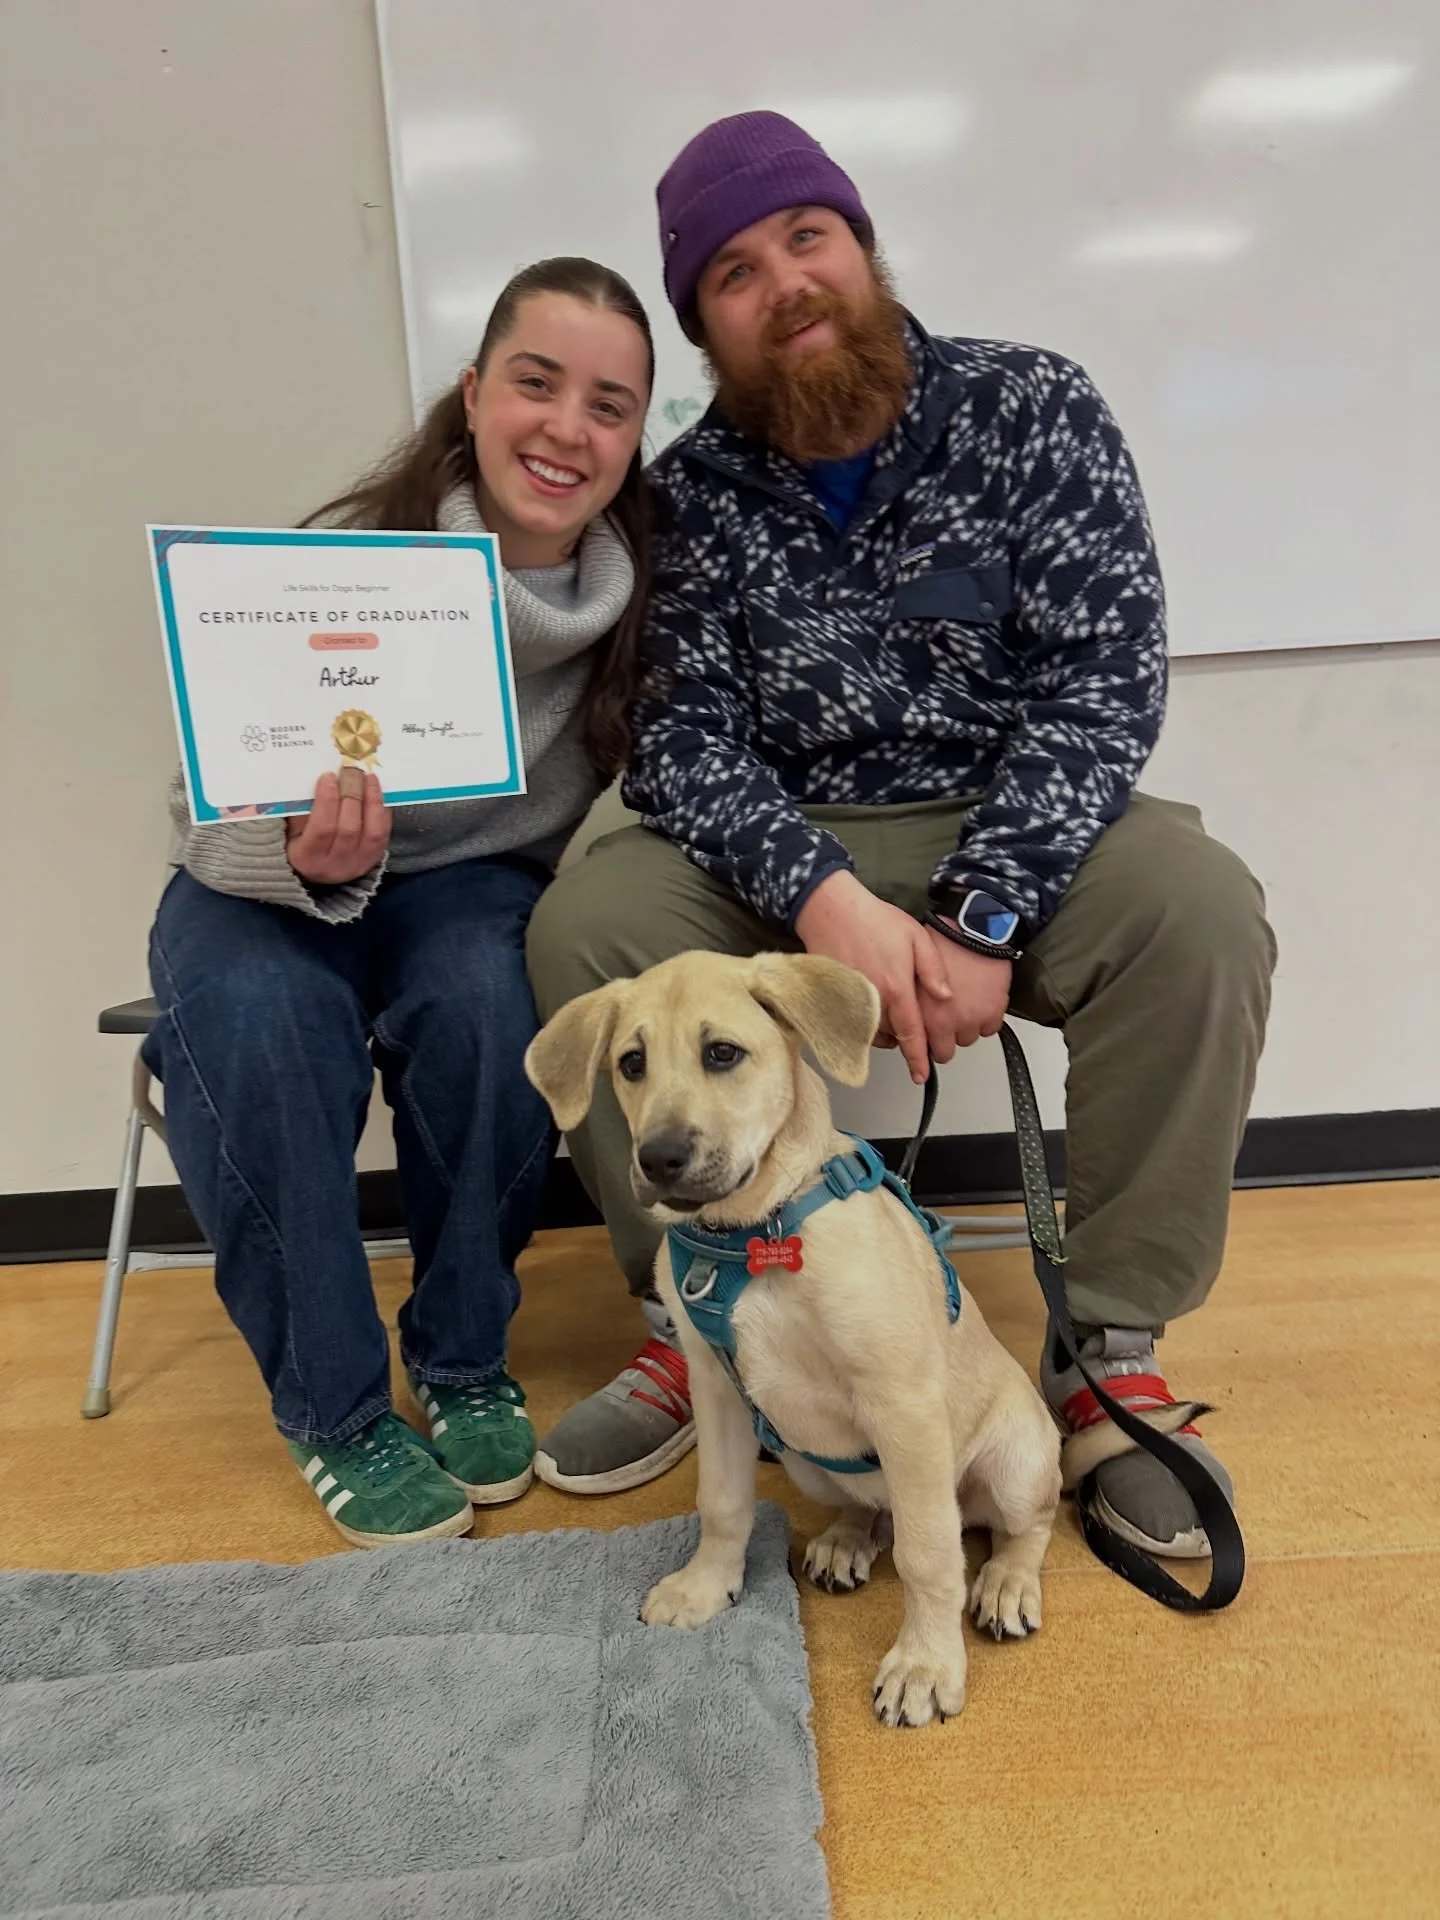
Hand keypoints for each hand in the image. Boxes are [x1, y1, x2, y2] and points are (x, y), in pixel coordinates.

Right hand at [285, 768, 389, 884]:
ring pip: (372, 832)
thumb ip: (303, 808)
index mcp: (307, 857)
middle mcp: (334, 865)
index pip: (322, 829)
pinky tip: (378, 793)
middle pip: (348, 828)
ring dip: (372, 801)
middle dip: (351, 795)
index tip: (329, 776)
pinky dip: (382, 811)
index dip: (327, 801)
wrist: (319, 872)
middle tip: (352, 771)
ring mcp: (357, 863)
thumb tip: (321, 779)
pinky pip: (383, 834)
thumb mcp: (292, 829)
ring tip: (369, 778)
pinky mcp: (374, 859)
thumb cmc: (300, 843)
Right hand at [793, 871, 951, 1083]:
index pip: (912, 1033)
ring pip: (871, 1034)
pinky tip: (870, 1012)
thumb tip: (946, 997)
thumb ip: (933, 969)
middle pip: (892, 1038)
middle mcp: (873, 1001)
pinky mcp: (834, 1000)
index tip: (921, 1075)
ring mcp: (850, 1002)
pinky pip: (851, 1025)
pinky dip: (863, 1026)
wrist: (831, 910)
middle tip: (912, 1034)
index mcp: (897, 988)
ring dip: (884, 1034)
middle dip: (903, 1042)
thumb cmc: (874, 920)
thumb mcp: (916, 936)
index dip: (918, 1057)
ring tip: (892, 1019)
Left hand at [917, 928, 1010, 1062]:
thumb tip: (901, 1015)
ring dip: (964, 1028)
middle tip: (943, 1023)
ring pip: (967, 1040)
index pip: (918, 1046)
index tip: (921, 1047)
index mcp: (921, 1011)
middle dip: (942, 1040)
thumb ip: (907, 998)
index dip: (919, 1047)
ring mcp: (970, 1019)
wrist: (976, 929)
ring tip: (962, 1007)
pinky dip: (986, 1020)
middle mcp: (945, 1020)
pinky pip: (990, 1029)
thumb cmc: (944, 941)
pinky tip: (980, 1003)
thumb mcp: (911, 971)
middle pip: (943, 1052)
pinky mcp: (992, 1013)